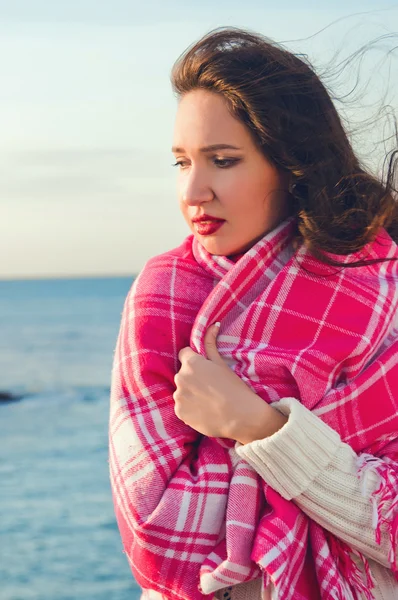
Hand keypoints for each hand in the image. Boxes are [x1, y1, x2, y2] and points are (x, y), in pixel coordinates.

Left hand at [173, 323, 286, 442]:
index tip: (205, 369)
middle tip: (210, 386)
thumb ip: (211, 343)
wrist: (240, 417)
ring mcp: (178, 396)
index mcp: (191, 363)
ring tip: (208, 400)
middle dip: (192, 377)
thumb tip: (213, 324)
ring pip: (182, 391)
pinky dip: (190, 408)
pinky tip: (204, 411)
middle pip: (183, 373)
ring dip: (190, 393)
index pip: (184, 354)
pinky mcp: (179, 412)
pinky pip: (182, 406)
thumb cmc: (234, 388)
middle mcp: (180, 377)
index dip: (195, 360)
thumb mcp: (222, 363)